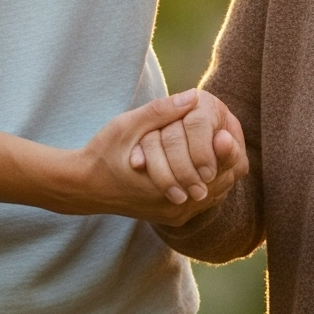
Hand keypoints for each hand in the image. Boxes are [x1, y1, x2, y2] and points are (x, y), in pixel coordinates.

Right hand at [57, 92, 236, 222]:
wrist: (84, 186)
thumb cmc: (103, 153)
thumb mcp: (128, 126)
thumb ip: (161, 112)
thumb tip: (193, 96)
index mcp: (166, 188)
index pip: (213, 171)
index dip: (225, 150)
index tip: (226, 132)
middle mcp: (175, 207)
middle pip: (219, 183)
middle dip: (227, 159)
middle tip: (230, 135)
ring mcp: (175, 215)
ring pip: (214, 193)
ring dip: (220, 171)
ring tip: (224, 146)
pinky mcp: (172, 217)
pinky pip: (203, 201)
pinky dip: (209, 181)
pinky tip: (210, 162)